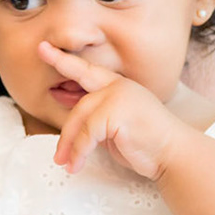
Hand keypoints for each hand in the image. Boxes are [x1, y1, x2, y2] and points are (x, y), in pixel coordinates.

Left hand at [40, 42, 188, 178]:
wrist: (173, 153)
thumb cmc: (147, 144)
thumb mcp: (116, 128)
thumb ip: (97, 121)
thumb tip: (70, 128)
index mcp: (119, 86)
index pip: (88, 71)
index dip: (64, 60)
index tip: (44, 49)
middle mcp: (119, 86)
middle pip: (79, 95)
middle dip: (61, 91)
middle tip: (41, 68)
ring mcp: (118, 97)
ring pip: (80, 118)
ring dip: (69, 144)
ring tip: (64, 162)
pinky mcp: (117, 112)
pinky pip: (87, 133)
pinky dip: (79, 152)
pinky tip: (77, 165)